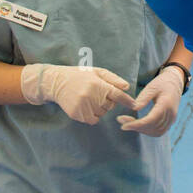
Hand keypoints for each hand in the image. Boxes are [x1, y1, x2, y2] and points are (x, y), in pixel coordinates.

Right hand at [20, 64, 136, 124]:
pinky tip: (86, 106)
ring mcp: (83, 107)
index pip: (118, 95)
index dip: (128, 101)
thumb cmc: (80, 75)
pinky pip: (93, 120)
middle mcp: (91, 96)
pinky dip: (92, 116)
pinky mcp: (77, 114)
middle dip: (107, 101)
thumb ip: (113, 79)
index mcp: (98, 84)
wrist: (57, 82)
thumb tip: (127, 88)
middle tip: (97, 93)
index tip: (135, 105)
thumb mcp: (97, 72)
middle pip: (110, 106)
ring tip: (89, 98)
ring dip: (100, 109)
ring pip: (102, 114)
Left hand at [116, 66, 184, 136]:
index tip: (123, 126)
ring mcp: (172, 119)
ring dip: (141, 130)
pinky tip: (138, 125)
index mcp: (166, 104)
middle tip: (122, 121)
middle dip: (136, 127)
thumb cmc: (162, 83)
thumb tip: (134, 109)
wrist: (175, 83)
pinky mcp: (170, 122)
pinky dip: (147, 130)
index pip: (151, 119)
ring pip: (156, 132)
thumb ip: (143, 98)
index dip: (137, 125)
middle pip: (152, 127)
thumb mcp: (152, 86)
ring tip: (128, 123)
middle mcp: (171, 114)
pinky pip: (159, 131)